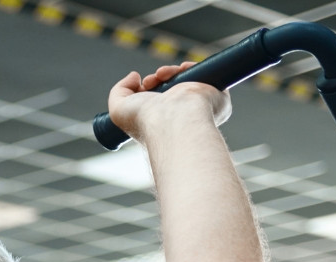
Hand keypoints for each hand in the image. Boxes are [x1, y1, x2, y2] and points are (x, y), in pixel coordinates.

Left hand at [107, 62, 229, 142]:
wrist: (173, 119)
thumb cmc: (145, 120)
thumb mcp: (118, 108)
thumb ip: (119, 91)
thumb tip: (134, 77)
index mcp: (161, 121)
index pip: (157, 99)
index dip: (148, 86)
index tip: (143, 85)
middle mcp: (181, 114)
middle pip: (171, 87)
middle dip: (159, 77)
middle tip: (152, 80)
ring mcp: (199, 105)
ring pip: (187, 78)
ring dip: (173, 71)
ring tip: (164, 75)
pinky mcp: (217, 95)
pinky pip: (208, 73)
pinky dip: (193, 66)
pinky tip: (182, 69)